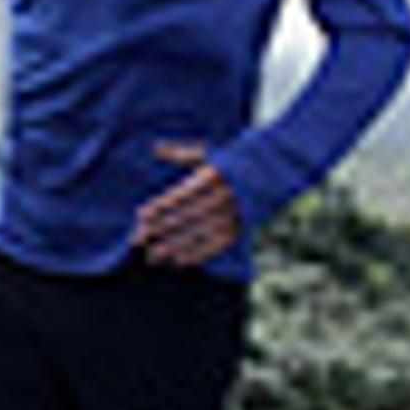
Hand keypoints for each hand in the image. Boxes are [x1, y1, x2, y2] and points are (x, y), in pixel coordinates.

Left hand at [131, 144, 245, 269]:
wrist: (271, 172)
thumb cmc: (231, 161)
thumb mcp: (208, 153)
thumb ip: (182, 153)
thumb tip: (156, 148)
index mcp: (213, 175)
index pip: (181, 193)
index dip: (160, 205)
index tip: (140, 215)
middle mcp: (223, 196)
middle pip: (186, 216)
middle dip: (161, 229)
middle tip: (138, 240)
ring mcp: (233, 214)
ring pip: (199, 233)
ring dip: (175, 246)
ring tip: (154, 255)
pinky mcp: (241, 229)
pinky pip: (217, 244)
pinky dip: (198, 254)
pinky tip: (180, 261)